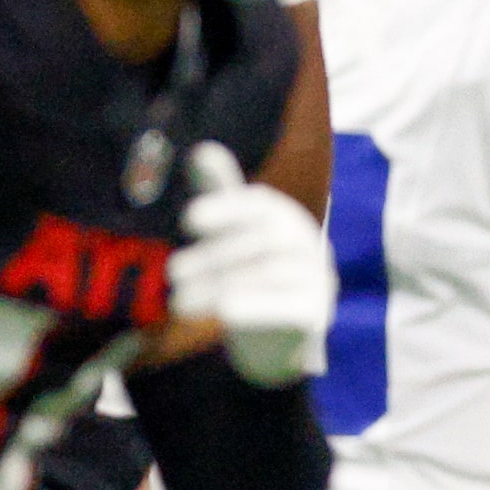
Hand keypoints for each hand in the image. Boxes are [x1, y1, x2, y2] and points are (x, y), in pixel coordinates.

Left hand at [169, 141, 335, 386]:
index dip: (226, 207)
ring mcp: (318, 279)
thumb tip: (201, 149)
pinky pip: (288, 308)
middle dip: (212, 257)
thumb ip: (221, 195)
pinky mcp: (316, 315)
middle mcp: (308, 245)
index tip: (189, 219)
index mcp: (287, 219)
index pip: (259, 205)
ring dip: (218, 287)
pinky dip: (255, 308)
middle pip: (260, 242)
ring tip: (178, 303)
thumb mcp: (234, 235)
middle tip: (171, 272)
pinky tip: (223, 314)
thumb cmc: (250, 277)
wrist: (280, 340)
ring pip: (269, 275)